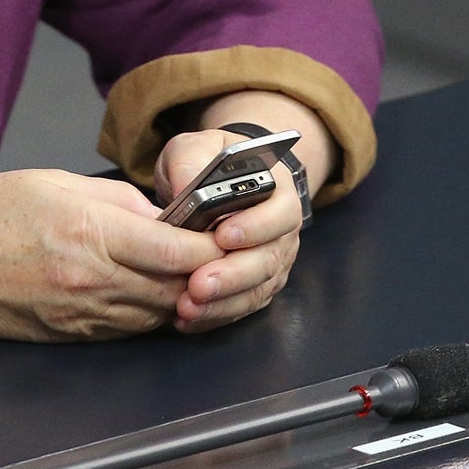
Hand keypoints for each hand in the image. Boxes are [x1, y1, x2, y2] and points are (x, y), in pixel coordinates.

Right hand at [0, 169, 220, 341]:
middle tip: (221, 250)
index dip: (212, 242)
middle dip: (207, 271)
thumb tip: (159, 214)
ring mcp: (82, 314)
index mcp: (90, 233)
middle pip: (179, 287)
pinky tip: (151, 292)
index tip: (226, 228)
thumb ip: (115, 199)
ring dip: (182, 294)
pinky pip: (129, 328)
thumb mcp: (52, 180)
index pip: (179, 249)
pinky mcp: (70, 335)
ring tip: (191, 271)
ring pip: (159, 313)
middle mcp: (92, 280)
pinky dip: (150, 311)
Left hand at [154, 128, 302, 333]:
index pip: (278, 212)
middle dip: (232, 276)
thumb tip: (185, 189)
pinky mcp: (255, 287)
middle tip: (198, 285)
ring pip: (256, 290)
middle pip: (268, 260)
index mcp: (278, 191)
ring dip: (223, 304)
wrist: (216, 183)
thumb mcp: (195, 147)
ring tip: (187, 309)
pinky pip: (241, 308)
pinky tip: (186, 320)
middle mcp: (283, 232)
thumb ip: (191, 161)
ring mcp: (273, 263)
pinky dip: (215, 317)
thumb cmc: (208, 162)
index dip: (255, 227)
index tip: (222, 236)